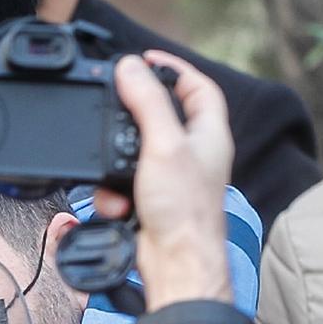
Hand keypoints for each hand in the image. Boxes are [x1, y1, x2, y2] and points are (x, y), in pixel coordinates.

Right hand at [89, 51, 234, 308]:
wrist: (176, 264)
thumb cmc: (184, 210)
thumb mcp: (162, 144)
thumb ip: (146, 101)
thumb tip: (130, 66)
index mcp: (209, 134)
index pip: (199, 87)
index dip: (175, 68)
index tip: (147, 59)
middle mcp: (195, 154)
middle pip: (164, 116)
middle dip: (135, 114)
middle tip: (115, 103)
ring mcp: (174, 179)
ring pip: (138, 152)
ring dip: (117, 162)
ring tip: (113, 173)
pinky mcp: (152, 201)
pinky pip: (126, 184)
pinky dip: (114, 192)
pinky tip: (116, 204)